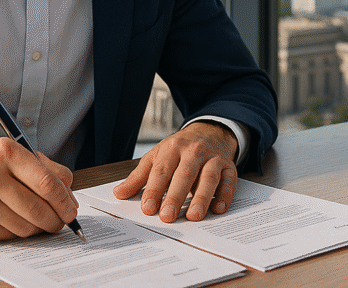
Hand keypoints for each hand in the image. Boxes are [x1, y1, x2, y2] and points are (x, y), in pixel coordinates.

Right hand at [0, 138, 77, 240]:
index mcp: (5, 152)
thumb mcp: (14, 154)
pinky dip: (18, 232)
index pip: (46, 183)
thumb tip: (69, 198)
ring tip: (36, 219)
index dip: (64, 201)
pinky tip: (13, 220)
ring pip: (26, 227)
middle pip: (38, 209)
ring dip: (38, 227)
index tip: (72, 210)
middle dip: (56, 219)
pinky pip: (9, 236)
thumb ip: (47, 170)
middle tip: (61, 221)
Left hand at [112, 121, 237, 222]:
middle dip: (175, 196)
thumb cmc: (180, 148)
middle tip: (167, 217)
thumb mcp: (157, 156)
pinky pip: (229, 181)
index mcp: (172, 148)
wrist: (210, 131)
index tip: (147, 208)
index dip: (154, 190)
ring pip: (208, 178)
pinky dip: (225, 195)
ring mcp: (213, 158)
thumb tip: (119, 193)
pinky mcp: (229, 166)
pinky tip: (218, 209)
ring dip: (201, 197)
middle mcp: (193, 151)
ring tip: (193, 216)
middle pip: (184, 174)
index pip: (162, 171)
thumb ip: (139, 176)